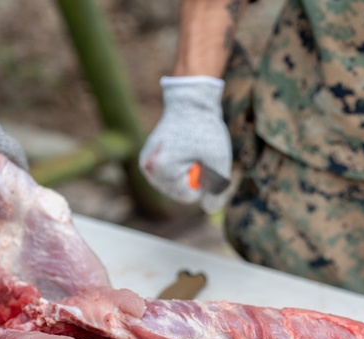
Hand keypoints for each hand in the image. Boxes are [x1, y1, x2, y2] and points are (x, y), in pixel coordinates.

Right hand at [138, 76, 231, 212]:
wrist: (190, 103)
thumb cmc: (205, 130)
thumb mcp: (218, 160)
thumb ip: (216, 189)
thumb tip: (210, 210)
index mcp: (162, 168)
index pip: (188, 196)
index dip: (203, 180)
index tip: (203, 158)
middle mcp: (147, 168)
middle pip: (178, 192)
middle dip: (192, 177)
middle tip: (196, 152)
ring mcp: (145, 164)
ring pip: (173, 185)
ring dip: (186, 172)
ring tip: (189, 150)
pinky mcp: (147, 159)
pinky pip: (168, 176)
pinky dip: (179, 167)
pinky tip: (182, 150)